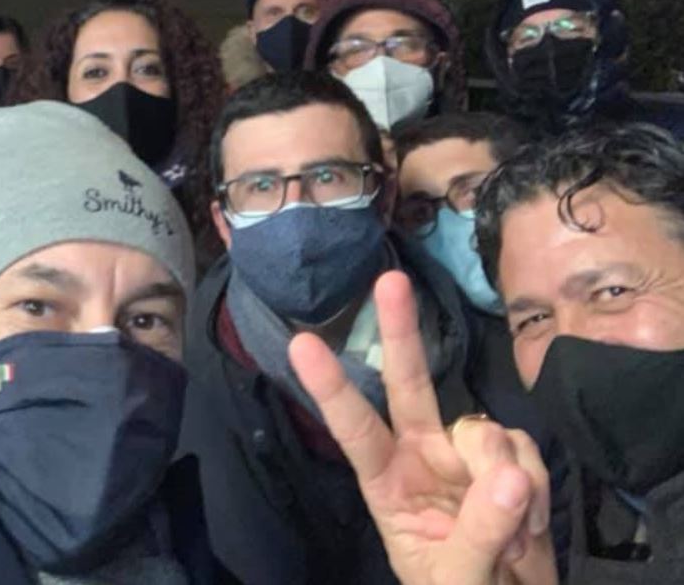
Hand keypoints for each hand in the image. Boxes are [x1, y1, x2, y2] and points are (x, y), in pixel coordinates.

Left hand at [288, 271, 557, 584]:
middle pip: (407, 387)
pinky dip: (536, 487)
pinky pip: (527, 450)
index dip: (330, 388)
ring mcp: (465, 454)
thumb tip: (510, 476)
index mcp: (387, 484)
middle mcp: (421, 456)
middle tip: (389, 282)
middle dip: (400, 334)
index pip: (354, 430)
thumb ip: (479, 531)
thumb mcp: (456, 578)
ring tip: (510, 533)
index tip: (301, 344)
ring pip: (484, 430)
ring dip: (504, 479)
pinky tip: (529, 521)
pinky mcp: (510, 459)